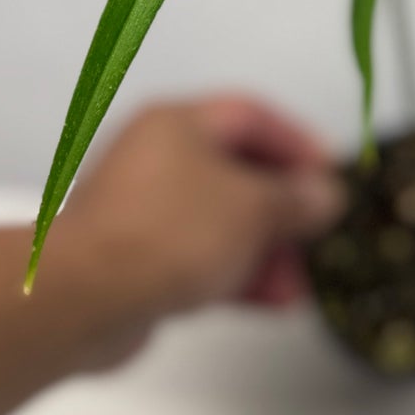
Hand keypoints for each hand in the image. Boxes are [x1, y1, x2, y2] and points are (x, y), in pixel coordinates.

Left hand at [43, 96, 345, 364]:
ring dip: (265, 250)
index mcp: (177, 124)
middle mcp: (156, 159)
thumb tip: (323, 195)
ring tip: (301, 283)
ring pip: (219, 222)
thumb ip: (295, 199)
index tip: (329, 174)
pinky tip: (272, 299)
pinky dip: (236, 273)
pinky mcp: (136, 259)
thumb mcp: (251, 208)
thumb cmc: (167, 232)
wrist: (85, 298)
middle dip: (283, 208)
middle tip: (319, 234)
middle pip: (236, 172)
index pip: (250, 115)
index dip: (296, 141)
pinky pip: (198, 257)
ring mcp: (142, 211)